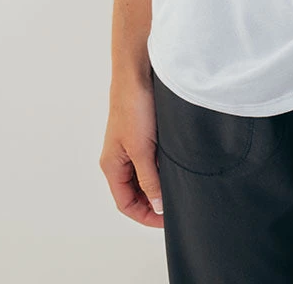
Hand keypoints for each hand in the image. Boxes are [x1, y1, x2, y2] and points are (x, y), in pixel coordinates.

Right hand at [99, 72, 165, 227]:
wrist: (138, 71)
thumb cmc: (133, 105)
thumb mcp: (142, 149)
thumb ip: (149, 178)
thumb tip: (156, 205)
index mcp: (112, 165)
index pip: (126, 203)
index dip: (145, 215)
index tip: (167, 220)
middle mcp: (120, 157)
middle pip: (135, 191)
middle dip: (153, 201)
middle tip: (176, 206)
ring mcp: (132, 144)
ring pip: (145, 175)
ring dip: (159, 183)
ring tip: (179, 187)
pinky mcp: (145, 132)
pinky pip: (153, 158)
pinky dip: (163, 166)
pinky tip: (177, 165)